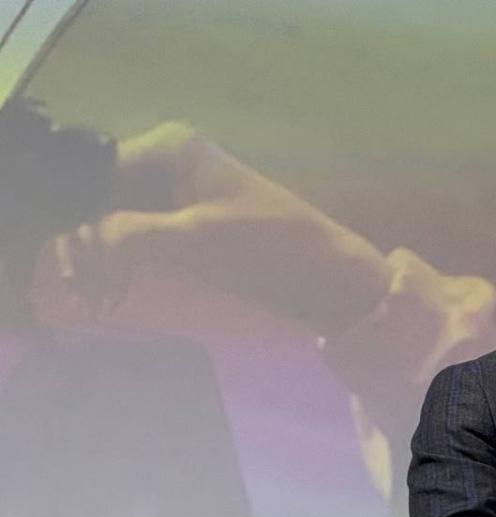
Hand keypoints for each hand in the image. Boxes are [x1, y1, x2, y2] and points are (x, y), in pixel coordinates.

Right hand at [52, 121, 389, 334]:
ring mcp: (173, 193)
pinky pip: (131, 239)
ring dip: (97, 260)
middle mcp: (165, 161)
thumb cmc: (271, 246)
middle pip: (98, 197)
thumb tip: (85, 240)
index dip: (81, 218)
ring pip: (111, 221)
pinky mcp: (183, 225)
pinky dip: (118, 265)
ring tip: (98, 301)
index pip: (95, 173)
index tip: (80, 264)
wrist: (325, 275)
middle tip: (86, 293)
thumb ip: (133, 234)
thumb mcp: (196, 238)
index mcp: (170, 147)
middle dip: (86, 244)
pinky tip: (112, 295)